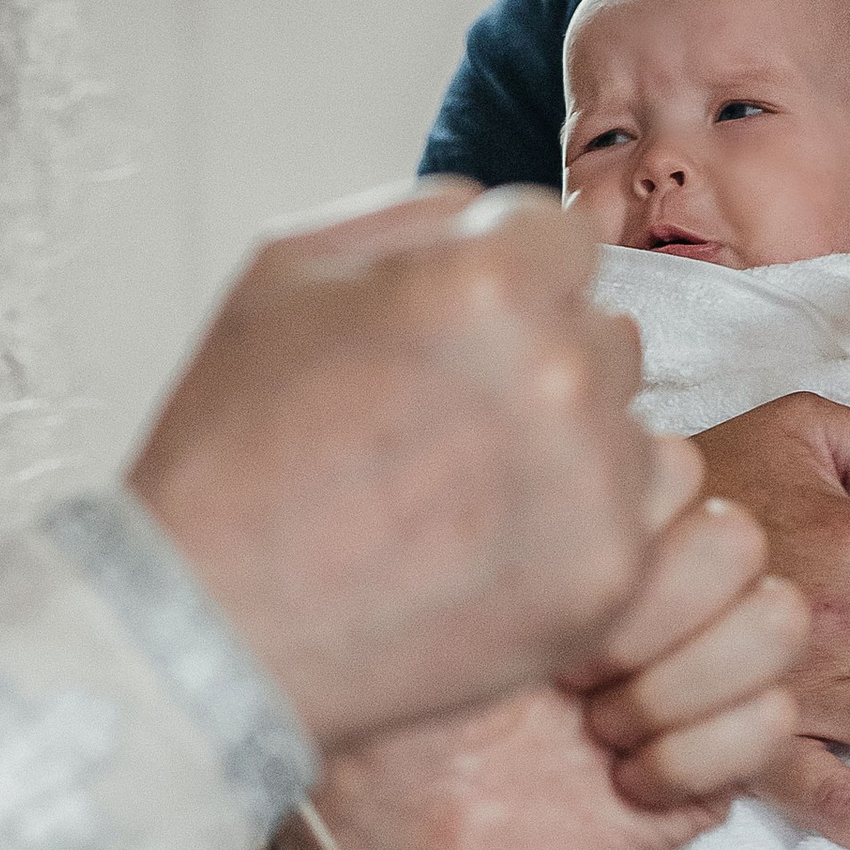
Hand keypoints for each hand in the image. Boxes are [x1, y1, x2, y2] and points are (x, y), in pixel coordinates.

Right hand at [128, 180, 677, 752]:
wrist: (217, 632)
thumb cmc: (236, 452)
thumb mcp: (283, 275)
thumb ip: (414, 218)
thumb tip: (496, 217)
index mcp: (485, 283)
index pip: (563, 237)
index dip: (505, 278)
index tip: (457, 331)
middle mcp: (558, 374)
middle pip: (602, 330)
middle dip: (537, 359)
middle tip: (445, 421)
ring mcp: (593, 482)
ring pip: (624, 423)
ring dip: (565, 444)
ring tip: (460, 491)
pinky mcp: (608, 575)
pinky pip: (632, 515)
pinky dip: (572, 527)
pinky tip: (485, 547)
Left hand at [298, 470, 803, 849]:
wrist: (377, 845)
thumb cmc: (384, 712)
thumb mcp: (426, 584)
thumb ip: (512, 500)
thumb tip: (563, 431)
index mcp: (589, 535)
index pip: (674, 468)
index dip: (615, 527)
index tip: (528, 593)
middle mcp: (652, 598)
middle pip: (739, 539)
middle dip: (654, 606)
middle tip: (567, 669)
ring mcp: (693, 679)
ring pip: (779, 620)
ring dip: (685, 678)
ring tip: (599, 724)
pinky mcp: (717, 767)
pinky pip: (775, 721)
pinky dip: (699, 755)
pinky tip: (620, 780)